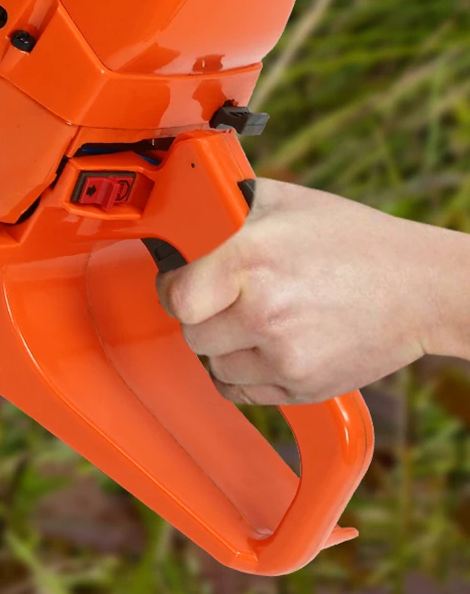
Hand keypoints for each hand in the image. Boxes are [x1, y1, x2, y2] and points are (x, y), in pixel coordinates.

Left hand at [156, 178, 469, 404]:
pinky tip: (261, 346)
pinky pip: (242, 392)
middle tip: (221, 297)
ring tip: (251, 318)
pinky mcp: (304, 387)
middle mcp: (264, 312)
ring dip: (223, 345)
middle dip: (200, 314)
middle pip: (192, 333)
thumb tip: (183, 208)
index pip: (177, 296)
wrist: (419, 289)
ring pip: (214, 364)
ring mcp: (286, 356)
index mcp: (250, 261)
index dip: (173, 287)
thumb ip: (225, 206)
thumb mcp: (283, 201)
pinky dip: (242, 373)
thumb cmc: (352, 240)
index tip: (182, 280)